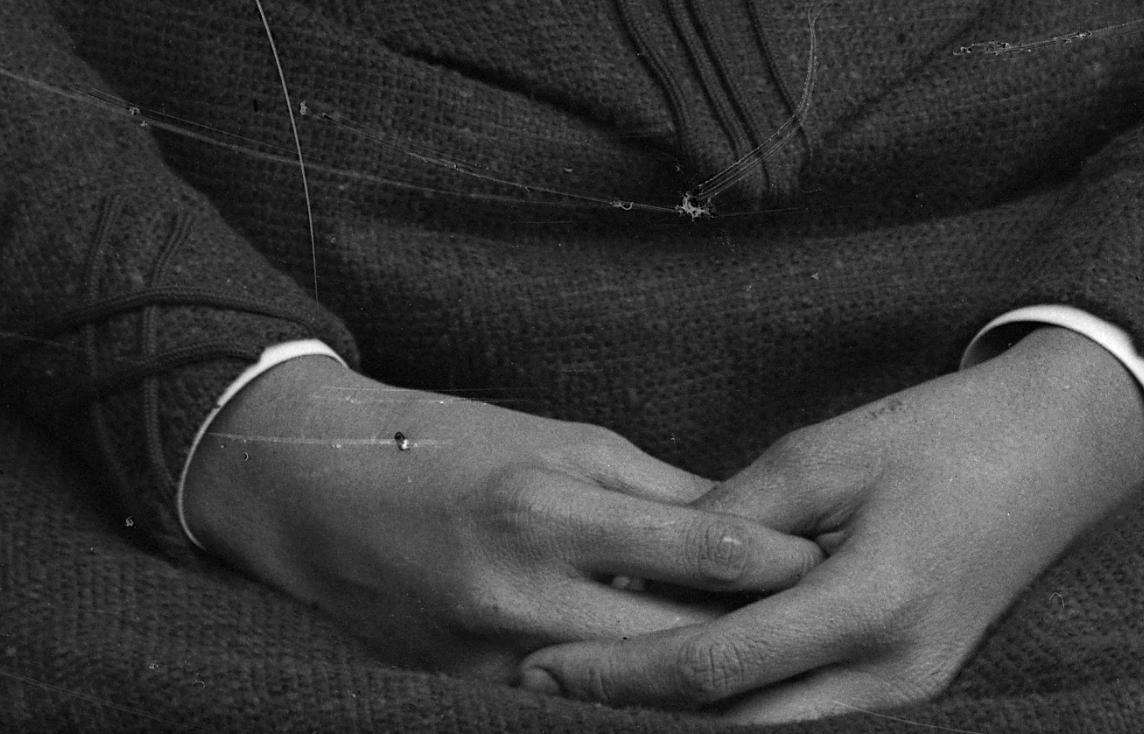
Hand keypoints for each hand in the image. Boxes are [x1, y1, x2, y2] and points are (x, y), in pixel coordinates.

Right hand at [179, 358, 824, 684]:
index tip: (832, 561)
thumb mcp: (552, 436)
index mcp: (552, 501)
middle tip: (823, 633)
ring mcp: (494, 653)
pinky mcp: (468, 693)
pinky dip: (619, 706)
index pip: (699, 546)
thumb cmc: (443, 440)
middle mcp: (526, 586)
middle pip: (677, 637)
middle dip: (752, 638)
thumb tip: (739, 524)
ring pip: (629, 691)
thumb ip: (646, 489)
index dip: (775, 562)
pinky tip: (666, 700)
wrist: (311, 489)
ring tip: (763, 677)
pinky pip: (566, 709)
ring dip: (694, 686)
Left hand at [517, 326, 1143, 716]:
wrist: (1057, 452)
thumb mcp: (826, 452)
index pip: (714, 667)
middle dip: (636, 708)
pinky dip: (741, 697)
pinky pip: (807, 712)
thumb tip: (650, 566)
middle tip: (547, 683)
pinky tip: (686, 667)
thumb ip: (735, 519)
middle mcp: (890, 674)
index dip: (619, 672)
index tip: (545, 665)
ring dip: (686, 709)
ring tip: (600, 678)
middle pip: (734, 721)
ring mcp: (907, 692)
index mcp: (868, 606)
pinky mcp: (912, 686)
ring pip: (768, 728)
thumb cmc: (941, 434)